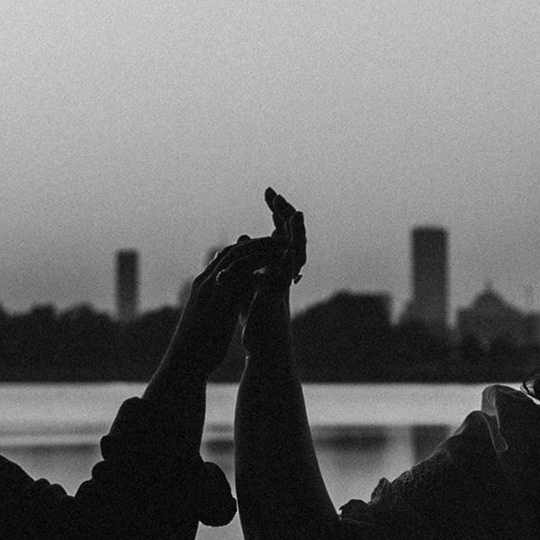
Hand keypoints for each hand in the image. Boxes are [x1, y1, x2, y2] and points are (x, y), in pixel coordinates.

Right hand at [163, 236, 288, 379]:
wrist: (184, 363)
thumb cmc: (196, 346)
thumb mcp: (207, 318)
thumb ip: (215, 304)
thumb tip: (225, 299)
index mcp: (203, 285)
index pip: (226, 256)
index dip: (247, 248)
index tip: (267, 246)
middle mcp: (206, 283)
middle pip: (234, 252)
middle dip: (259, 243)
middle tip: (281, 240)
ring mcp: (211, 290)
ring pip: (239, 260)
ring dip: (264, 251)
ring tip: (284, 248)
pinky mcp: (220, 302)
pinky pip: (242, 278)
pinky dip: (260, 270)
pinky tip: (276, 271)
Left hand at [241, 188, 306, 359]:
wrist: (263, 347)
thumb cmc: (256, 321)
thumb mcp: (248, 284)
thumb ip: (249, 262)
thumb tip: (243, 239)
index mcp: (276, 266)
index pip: (279, 232)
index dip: (277, 213)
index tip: (269, 192)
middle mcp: (284, 272)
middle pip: (291, 235)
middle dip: (285, 214)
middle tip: (276, 193)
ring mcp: (284, 284)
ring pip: (295, 252)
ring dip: (295, 233)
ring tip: (296, 212)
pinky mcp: (279, 297)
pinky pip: (287, 277)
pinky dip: (288, 261)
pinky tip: (288, 247)